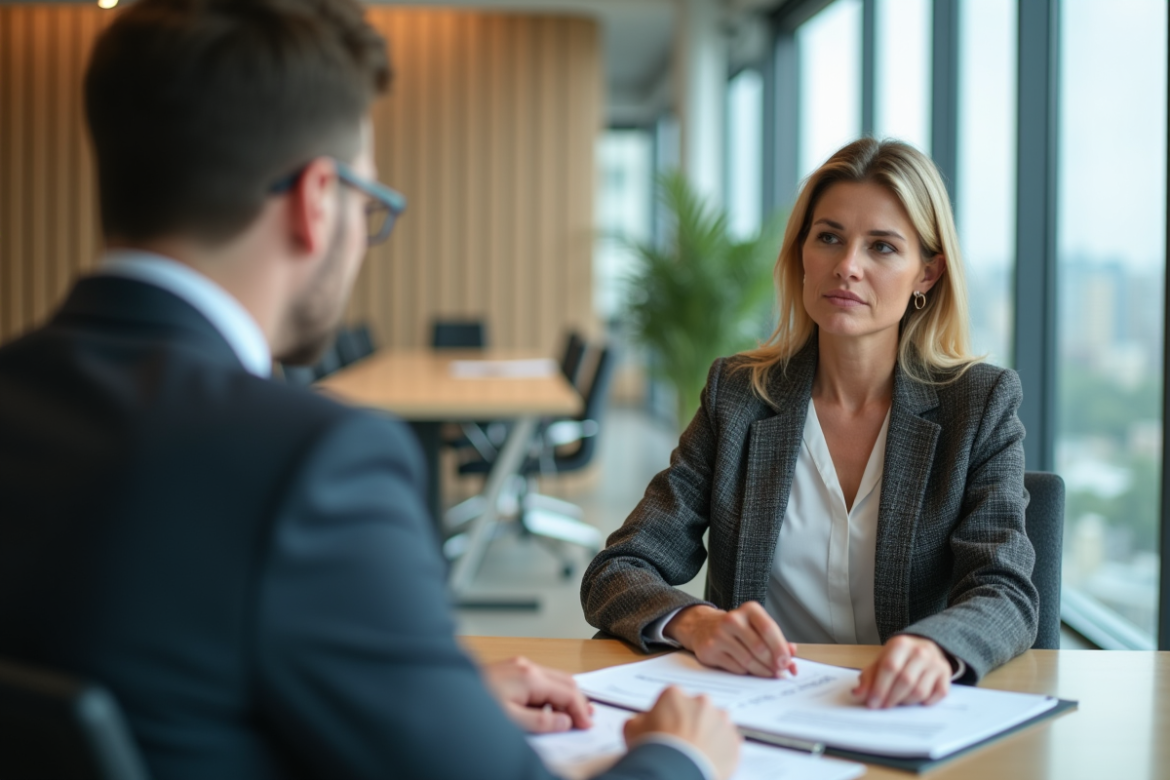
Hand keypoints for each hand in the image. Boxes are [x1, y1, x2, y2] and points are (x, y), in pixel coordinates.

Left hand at [481, 656, 591, 732]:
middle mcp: (526, 666)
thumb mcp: (510, 720)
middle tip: (585, 720)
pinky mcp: (510, 670)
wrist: (443, 691)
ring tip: (567, 718)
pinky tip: (544, 709)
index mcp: (529, 676)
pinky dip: (548, 694)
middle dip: (577, 701)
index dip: (580, 710)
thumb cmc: (472, 707)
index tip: (587, 725)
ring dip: (562, 698)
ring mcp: (517, 665)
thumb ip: (540, 721)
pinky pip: (538, 680)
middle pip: (565, 681)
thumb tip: (564, 721)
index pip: (568, 692)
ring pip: (553, 679)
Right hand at [624, 686, 740, 779]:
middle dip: (690, 722)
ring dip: (708, 735)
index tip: (665, 728)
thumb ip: (640, 719)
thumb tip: (642, 722)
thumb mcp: (631, 729)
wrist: (673, 773)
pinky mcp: (733, 741)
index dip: (667, 714)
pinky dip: (721, 752)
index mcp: (675, 695)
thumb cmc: (655, 751)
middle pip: (697, 709)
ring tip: (695, 755)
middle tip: (681, 742)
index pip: (672, 699)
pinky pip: (728, 744)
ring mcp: (720, 721)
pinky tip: (706, 762)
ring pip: (715, 725)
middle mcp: (701, 703)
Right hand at [664, 602, 797, 677]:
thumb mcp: (756, 626)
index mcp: (749, 609)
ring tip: (768, 674)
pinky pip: (735, 667)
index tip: (787, 662)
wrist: (703, 626)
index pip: (768, 628)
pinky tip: (748, 669)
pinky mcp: (710, 650)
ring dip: (762, 671)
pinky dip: (746, 672)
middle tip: (779, 672)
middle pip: (759, 647)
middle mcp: (732, 619)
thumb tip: (791, 653)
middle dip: (772, 664)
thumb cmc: (737, 629)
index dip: (780, 648)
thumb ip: (776, 639)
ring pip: (748, 660)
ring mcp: (719, 634)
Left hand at [852, 635, 951, 708]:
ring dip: (906, 702)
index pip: (889, 667)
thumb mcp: (882, 660)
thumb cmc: (900, 657)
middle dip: (891, 698)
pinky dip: (925, 702)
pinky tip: (916, 700)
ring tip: (897, 701)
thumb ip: (869, 677)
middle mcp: (921, 651)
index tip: (872, 703)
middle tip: (883, 707)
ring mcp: (936, 663)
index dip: (879, 688)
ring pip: (920, 691)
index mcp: (901, 644)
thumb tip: (858, 694)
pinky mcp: (946, 675)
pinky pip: (936, 696)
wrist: (926, 648)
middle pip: (905, 681)